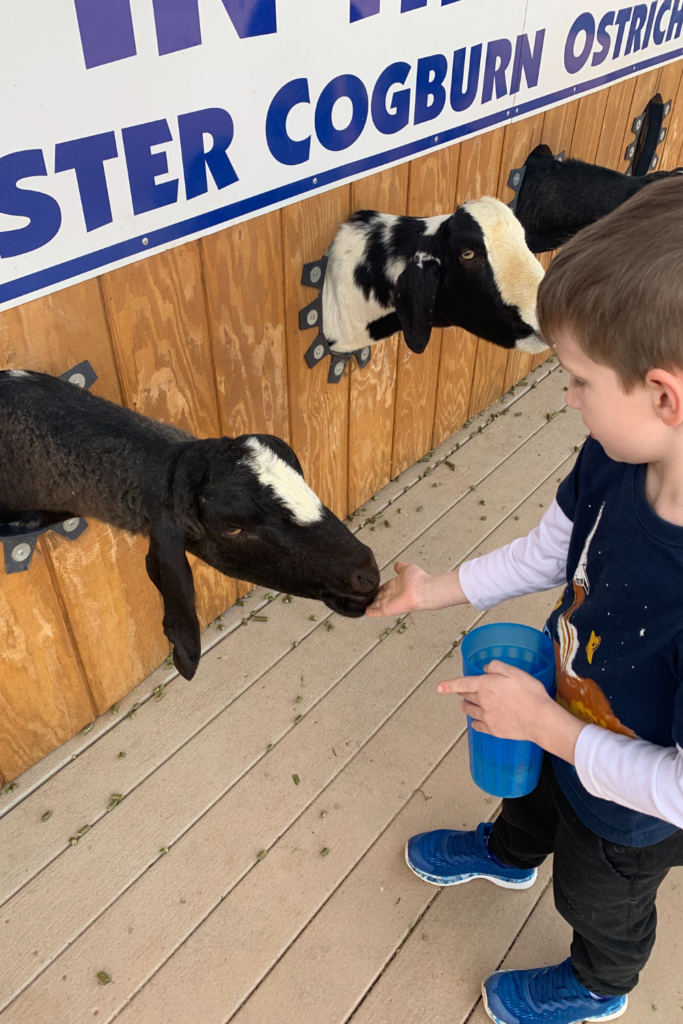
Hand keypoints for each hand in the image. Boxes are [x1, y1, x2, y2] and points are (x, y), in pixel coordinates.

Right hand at [365, 562, 427, 616]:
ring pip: (377, 605)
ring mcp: (390, 602)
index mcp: (396, 585)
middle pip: (380, 597)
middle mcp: (392, 594)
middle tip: (365, 598)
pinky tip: (366, 612)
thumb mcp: (407, 568)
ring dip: (371, 605)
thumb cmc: (417, 579)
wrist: (421, 590)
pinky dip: (372, 612)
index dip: (378, 588)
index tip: (373, 589)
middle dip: (373, 598)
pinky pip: (378, 612)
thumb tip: (396, 565)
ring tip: (363, 605)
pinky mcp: (388, 609)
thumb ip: (400, 567)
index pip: (384, 587)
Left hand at [438, 659, 585, 762]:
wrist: (540, 719)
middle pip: (468, 696)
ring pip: (471, 711)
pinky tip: (475, 723)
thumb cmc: (530, 693)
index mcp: (486, 685)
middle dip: (463, 693)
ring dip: (466, 707)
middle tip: (460, 693)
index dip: (449, 685)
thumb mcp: (515, 672)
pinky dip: (475, 724)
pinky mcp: (494, 730)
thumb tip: (486, 668)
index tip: (439, 687)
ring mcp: (488, 717)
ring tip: (463, 706)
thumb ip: (497, 667)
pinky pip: (480, 726)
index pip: (463, 683)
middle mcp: (483, 701)